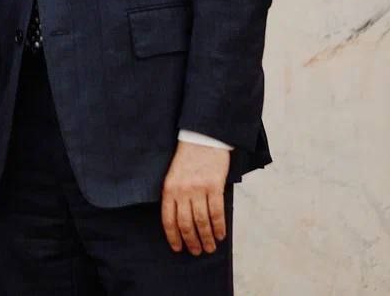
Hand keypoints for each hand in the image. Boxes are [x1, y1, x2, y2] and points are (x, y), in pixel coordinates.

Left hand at [160, 140, 230, 254]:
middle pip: (186, 223)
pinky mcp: (214, 186)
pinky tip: (221, 235)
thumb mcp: (173, 175)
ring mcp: (198, 189)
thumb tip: (180, 222)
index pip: (168, 219)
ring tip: (210, 247)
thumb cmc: (188, 158)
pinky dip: (219, 226)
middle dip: (191, 241)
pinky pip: (217, 212)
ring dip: (207, 238)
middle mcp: (182, 190)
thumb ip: (175, 196)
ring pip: (202, 221)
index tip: (178, 249)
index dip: (173, 236)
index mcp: (169, 188)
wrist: (203, 138)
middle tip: (197, 252)